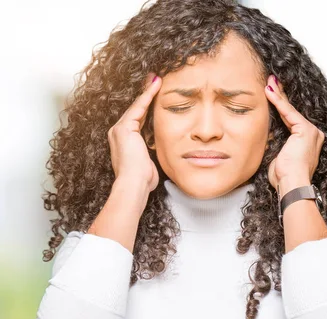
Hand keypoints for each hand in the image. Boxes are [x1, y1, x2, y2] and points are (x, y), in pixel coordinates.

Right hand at [108, 72, 161, 191]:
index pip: (138, 119)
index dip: (147, 107)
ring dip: (148, 91)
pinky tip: (156, 85)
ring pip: (137, 106)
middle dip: (146, 95)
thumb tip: (161, 151)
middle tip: (155, 80)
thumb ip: (152, 152)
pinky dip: (148, 95)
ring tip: (157, 78)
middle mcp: (117, 133)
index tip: (156, 94)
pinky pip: (139, 107)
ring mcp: (119, 130)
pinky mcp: (123, 128)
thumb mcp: (149, 163)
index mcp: (123, 141)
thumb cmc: (143, 179)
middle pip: (136, 109)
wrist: (133, 184)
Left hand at [265, 75, 324, 196]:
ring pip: (290, 110)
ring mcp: (312, 131)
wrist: (291, 184)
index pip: (291, 119)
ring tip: (268, 81)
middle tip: (271, 81)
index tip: (272, 94)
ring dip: (278, 95)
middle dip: (281, 96)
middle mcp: (314, 135)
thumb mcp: (277, 156)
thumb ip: (276, 141)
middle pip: (292, 112)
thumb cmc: (284, 177)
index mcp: (308, 142)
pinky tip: (269, 91)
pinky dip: (278, 101)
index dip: (281, 107)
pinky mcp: (306, 130)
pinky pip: (288, 112)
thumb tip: (265, 131)